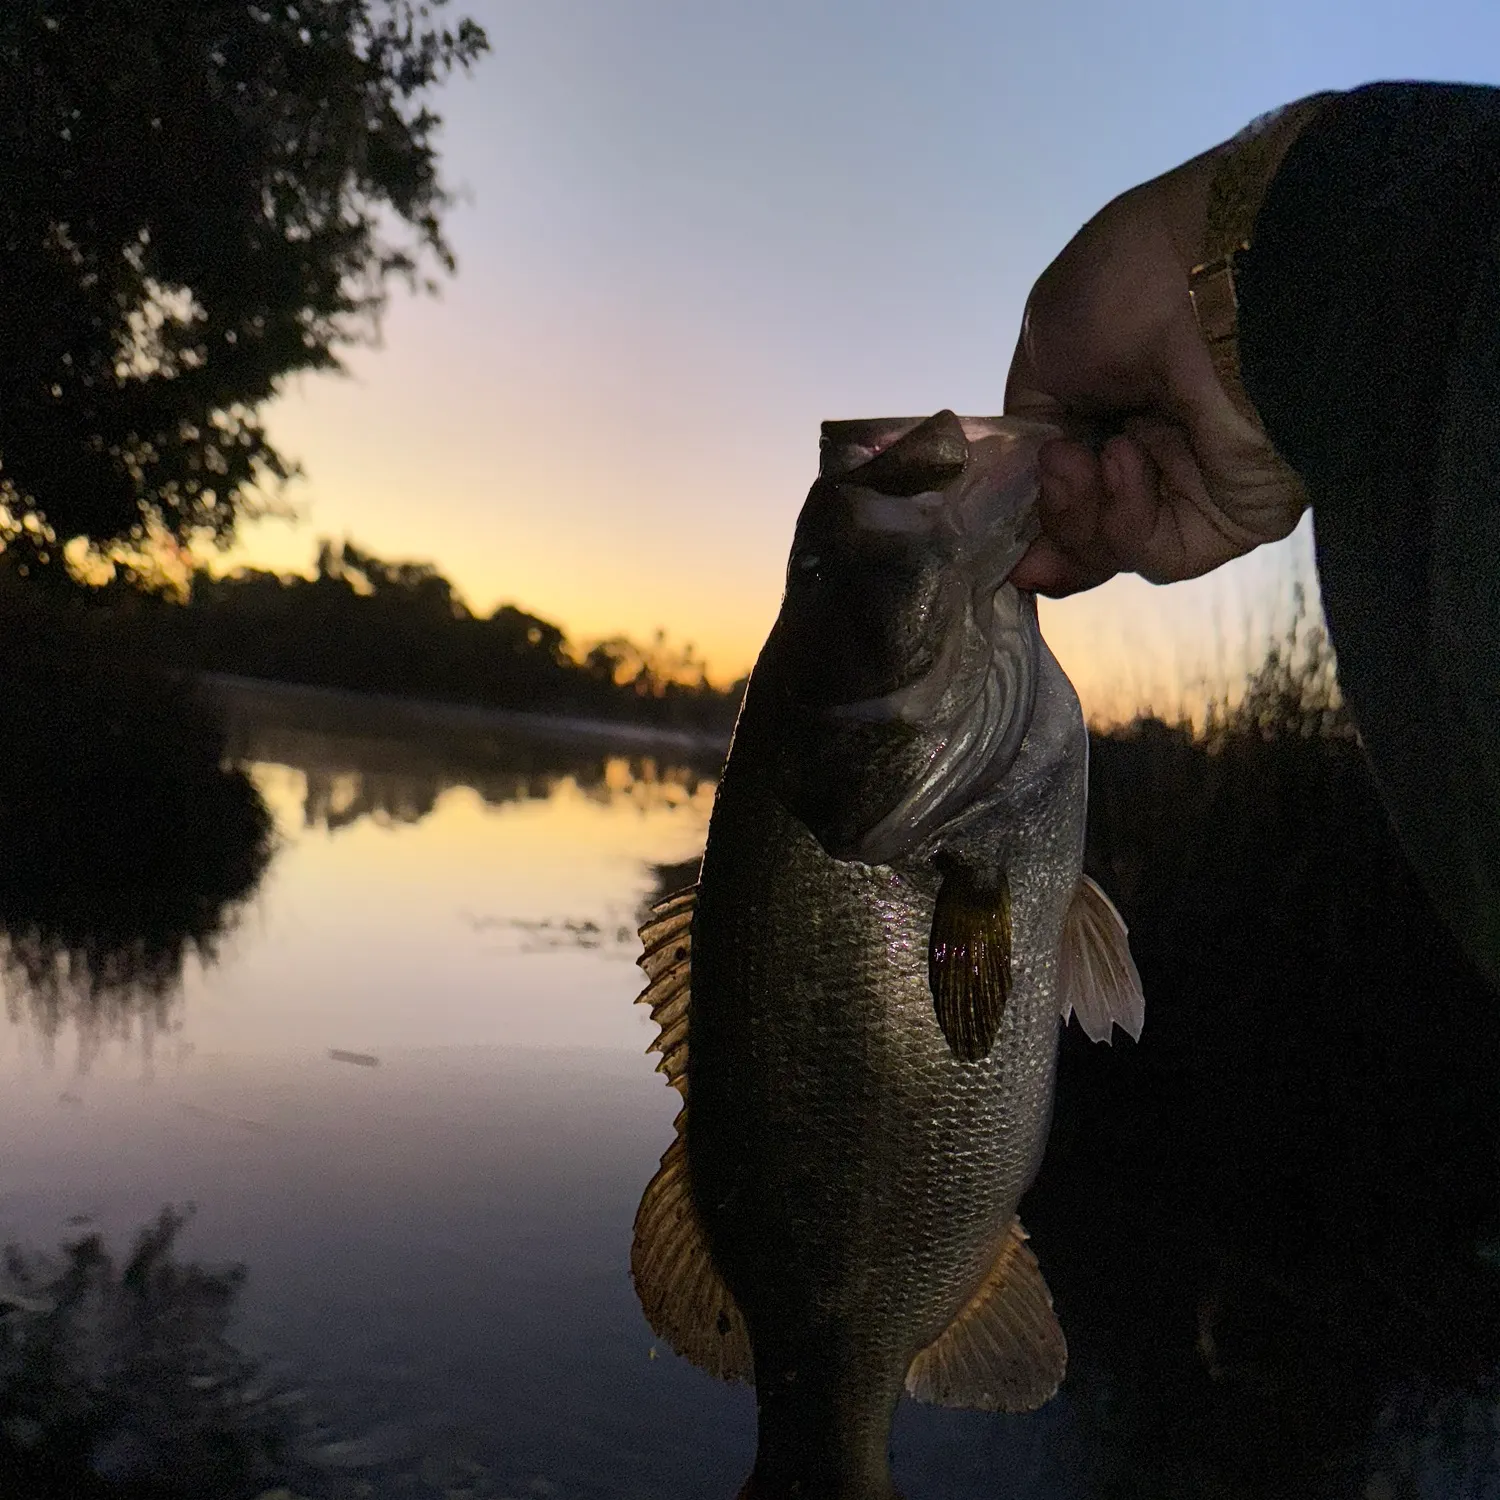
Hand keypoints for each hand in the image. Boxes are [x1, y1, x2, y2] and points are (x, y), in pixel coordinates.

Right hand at [1004, 145, 1308, 595]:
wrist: (1219, 281)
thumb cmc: (1125, 292)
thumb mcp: (1045, 350)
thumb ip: (1032, 430)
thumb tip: (1035, 483)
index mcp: (1113, 403)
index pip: (1064, 481)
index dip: (1024, 508)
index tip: (989, 524)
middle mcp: (1154, 448)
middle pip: (1081, 527)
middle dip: (1047, 522)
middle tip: (1040, 484)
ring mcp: (1191, 487)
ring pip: (1110, 547)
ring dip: (1077, 514)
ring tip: (1078, 462)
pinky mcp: (1229, 520)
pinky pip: (1156, 551)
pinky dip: (1125, 519)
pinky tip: (1124, 462)